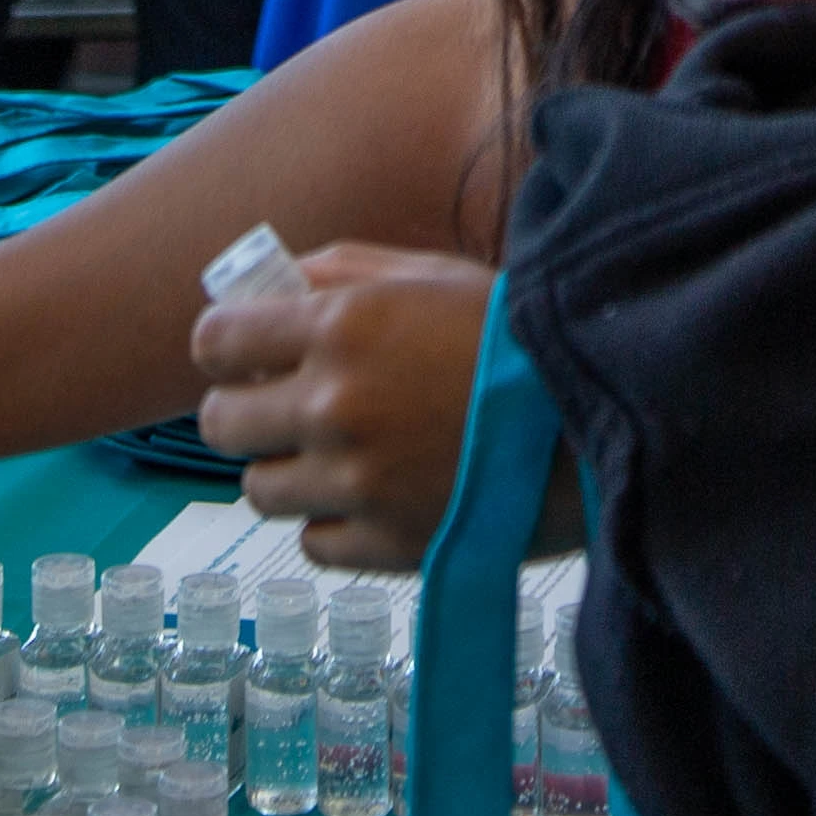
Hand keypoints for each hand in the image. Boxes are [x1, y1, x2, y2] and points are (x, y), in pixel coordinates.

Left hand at [189, 242, 492, 572]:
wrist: (600, 415)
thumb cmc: (516, 335)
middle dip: (243, 412)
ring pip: (259, 490)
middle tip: (283, 409)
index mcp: (340, 325)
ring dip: (286, 470)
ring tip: (337, 455)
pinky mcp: (383, 543)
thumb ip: (342, 272)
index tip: (241, 355)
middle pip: (220, 424)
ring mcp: (355, 481)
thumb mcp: (431, 274)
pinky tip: (374, 494)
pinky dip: (332, 521)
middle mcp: (333, 404)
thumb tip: (273, 284)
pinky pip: (312, 542)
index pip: (215, 341)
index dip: (222, 348)